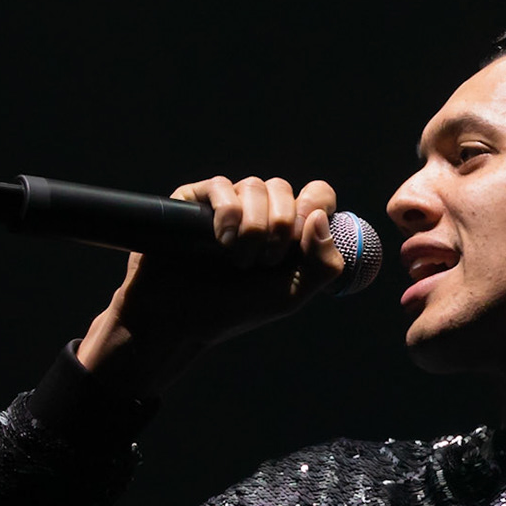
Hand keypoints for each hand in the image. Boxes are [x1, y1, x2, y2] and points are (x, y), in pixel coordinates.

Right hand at [75, 176, 346, 394]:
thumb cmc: (236, 309)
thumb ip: (323, 263)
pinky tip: (221, 241)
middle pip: (283, 189)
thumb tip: (321, 218)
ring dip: (253, 227)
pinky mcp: (195, 200)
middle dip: (280, 227)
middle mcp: (259, 211)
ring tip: (237, 260)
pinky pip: (221, 186)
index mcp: (288, 229)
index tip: (303, 233)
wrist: (182, 320)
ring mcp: (227, 203)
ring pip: (254, 186)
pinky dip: (228, 214)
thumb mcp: (292, 294)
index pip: (316, 194)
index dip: (315, 204)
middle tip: (264, 261)